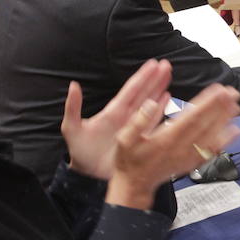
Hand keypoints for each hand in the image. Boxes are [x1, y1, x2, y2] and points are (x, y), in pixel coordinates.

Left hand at [61, 59, 172, 180]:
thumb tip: (73, 86)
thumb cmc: (80, 152)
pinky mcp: (140, 138)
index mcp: (112, 112)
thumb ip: (73, 107)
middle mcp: (126, 116)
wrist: (89, 175)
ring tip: (168, 77)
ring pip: (150, 104)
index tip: (152, 64)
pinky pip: (154, 122)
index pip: (131, 90)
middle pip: (144, 93)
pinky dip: (161, 110)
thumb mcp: (72, 128)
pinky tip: (167, 99)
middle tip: (165, 65)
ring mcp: (134, 126)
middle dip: (154, 79)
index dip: (142, 77)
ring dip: (159, 90)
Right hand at [106, 84, 239, 208]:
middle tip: (233, 93)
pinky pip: (211, 151)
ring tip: (236, 107)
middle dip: (221, 108)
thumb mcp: (125, 139)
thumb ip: (138, 121)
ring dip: (225, 121)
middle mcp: (181, 147)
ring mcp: (188, 156)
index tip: (219, 91)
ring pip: (211, 136)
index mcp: (167, 139)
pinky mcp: (191, 162)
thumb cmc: (130, 160)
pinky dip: (224, 141)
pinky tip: (233, 132)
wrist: (135, 184)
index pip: (192, 117)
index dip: (207, 103)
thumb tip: (150, 104)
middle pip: (206, 124)